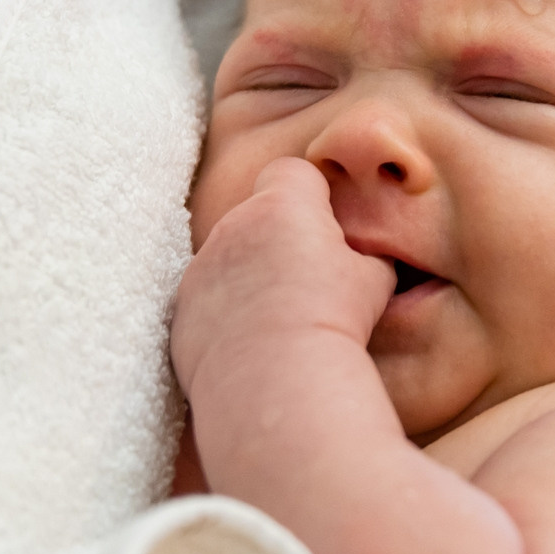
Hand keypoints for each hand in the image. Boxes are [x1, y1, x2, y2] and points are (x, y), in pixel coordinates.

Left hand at [172, 157, 394, 393]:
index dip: (311, 194)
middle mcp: (233, 226)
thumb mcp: (374, 283)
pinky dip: (224, 315)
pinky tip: (251, 346)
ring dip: (248, 278)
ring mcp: (200, 268)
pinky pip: (206, 300)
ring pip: (227, 259)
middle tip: (306, 285)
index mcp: (282, 206)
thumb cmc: (332, 323)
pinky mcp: (181, 309)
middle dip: (277, 240)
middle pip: (256, 215)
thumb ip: (367, 258)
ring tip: (278, 322)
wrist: (276, 381)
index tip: (325, 228)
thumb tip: (371, 261)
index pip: (292, 172)